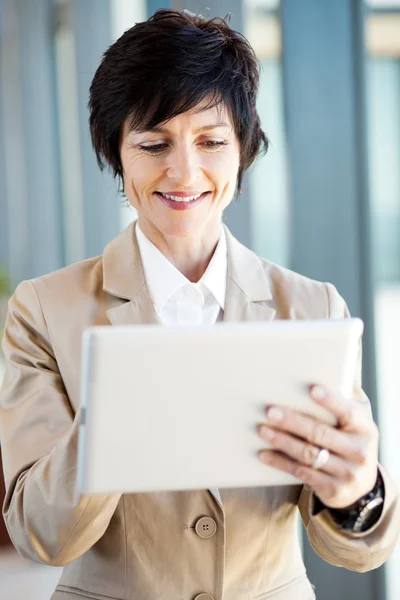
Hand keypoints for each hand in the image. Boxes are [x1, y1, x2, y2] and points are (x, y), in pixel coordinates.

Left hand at [258, 385, 379, 508]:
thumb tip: (311, 381)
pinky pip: (301, 473)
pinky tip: (264, 454)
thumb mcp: (354, 425)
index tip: (311, 389)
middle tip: (270, 411)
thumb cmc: (348, 441)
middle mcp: (359, 452)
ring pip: (308, 454)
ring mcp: (347, 473)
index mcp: (365, 429)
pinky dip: (281, 462)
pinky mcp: (333, 490)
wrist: (361, 486)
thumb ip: (340, 406)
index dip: (331, 401)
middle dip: (293, 421)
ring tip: (262, 430)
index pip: (349, 413)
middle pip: (321, 433)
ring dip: (283, 441)